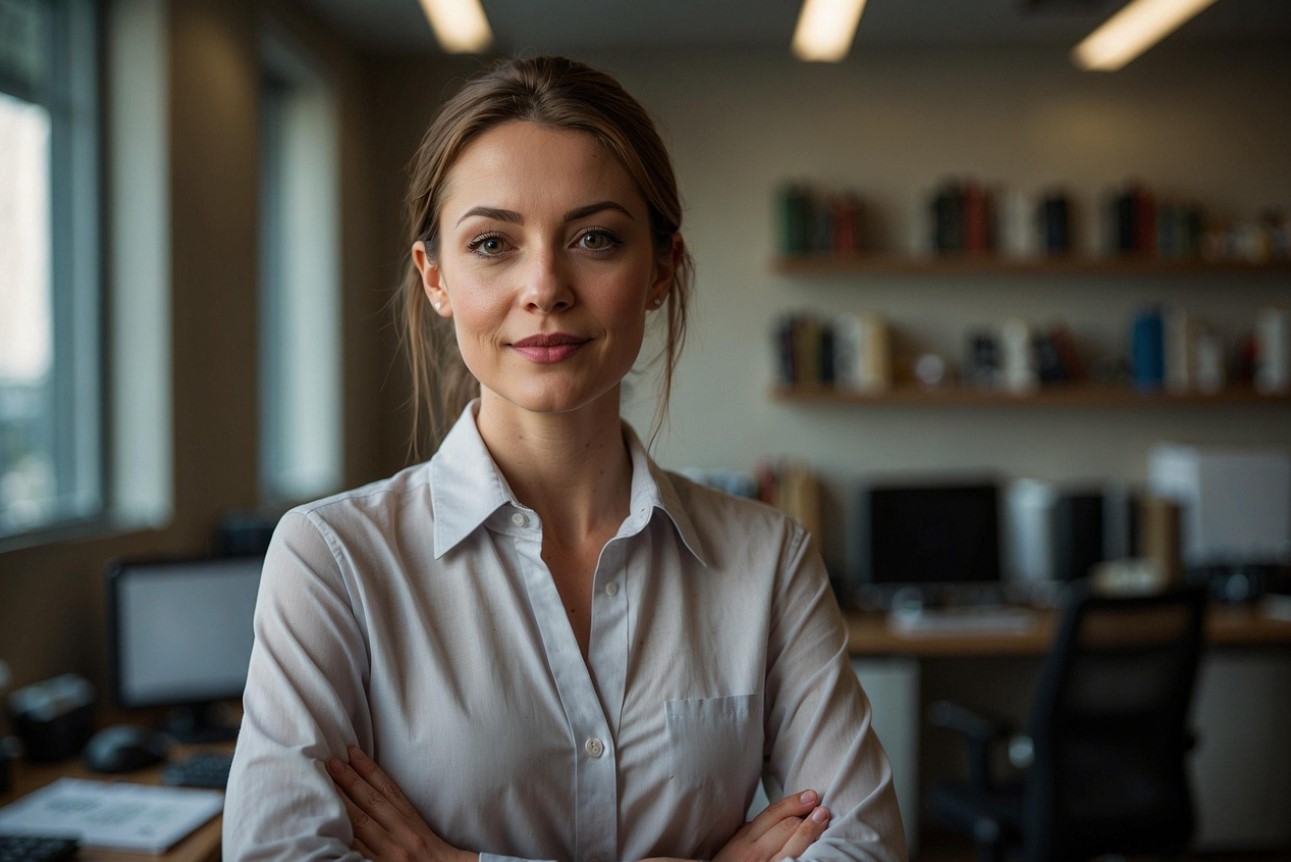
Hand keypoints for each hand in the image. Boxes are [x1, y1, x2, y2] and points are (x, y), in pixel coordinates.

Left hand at [329, 745, 477, 861]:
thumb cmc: (434, 856)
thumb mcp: (422, 830)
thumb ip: (401, 815)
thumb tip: (376, 796)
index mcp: (411, 820)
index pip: (387, 788)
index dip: (369, 768)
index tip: (352, 751)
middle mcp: (401, 831)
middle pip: (371, 801)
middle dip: (350, 780)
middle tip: (331, 762)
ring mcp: (389, 851)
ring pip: (361, 823)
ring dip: (341, 803)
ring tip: (325, 785)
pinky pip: (357, 849)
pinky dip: (343, 837)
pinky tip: (328, 826)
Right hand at [713, 790, 830, 861]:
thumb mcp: (733, 845)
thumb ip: (750, 831)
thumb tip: (776, 815)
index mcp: (744, 838)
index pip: (773, 813)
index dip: (794, 802)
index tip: (811, 795)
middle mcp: (755, 851)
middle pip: (787, 826)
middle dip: (806, 816)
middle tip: (822, 809)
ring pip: (795, 843)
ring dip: (811, 829)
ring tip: (823, 818)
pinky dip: (808, 852)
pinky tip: (818, 846)